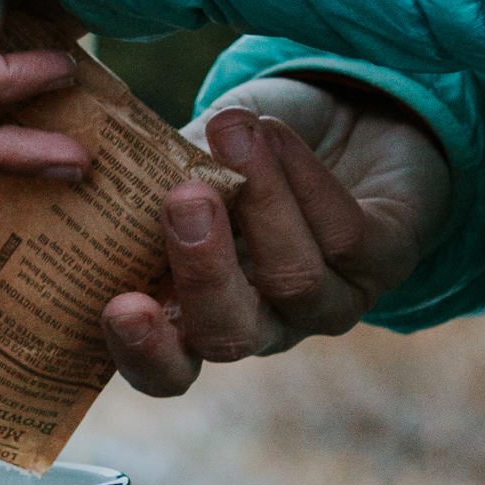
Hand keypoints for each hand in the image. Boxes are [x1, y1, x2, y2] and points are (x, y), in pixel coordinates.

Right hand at [103, 76, 453, 396]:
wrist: (347, 114)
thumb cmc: (245, 149)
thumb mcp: (186, 160)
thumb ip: (148, 179)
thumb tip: (97, 169)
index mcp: (199, 314)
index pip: (166, 369)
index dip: (144, 353)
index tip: (121, 306)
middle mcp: (266, 323)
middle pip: (230, 337)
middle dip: (204, 273)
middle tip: (183, 201)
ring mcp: (330, 302)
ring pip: (294, 279)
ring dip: (260, 198)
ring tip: (232, 129)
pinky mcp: (387, 262)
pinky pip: (344, 233)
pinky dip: (302, 174)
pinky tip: (272, 128)